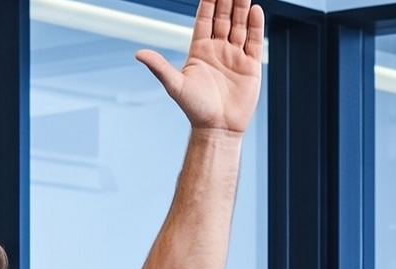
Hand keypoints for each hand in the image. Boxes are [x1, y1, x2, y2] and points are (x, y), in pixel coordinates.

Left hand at [138, 0, 263, 135]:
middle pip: (223, 18)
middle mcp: (217, 50)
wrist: (217, 129)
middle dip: (226, 1)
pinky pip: (253, 41)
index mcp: (199, 51)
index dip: (208, 3)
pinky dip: (255, 25)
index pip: (204, 20)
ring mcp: (234, 56)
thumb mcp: (175, 85)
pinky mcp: (250, 66)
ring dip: (241, 8)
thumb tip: (139, 54)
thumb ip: (159, 66)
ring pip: (239, 26)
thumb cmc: (195, 110)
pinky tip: (255, 10)